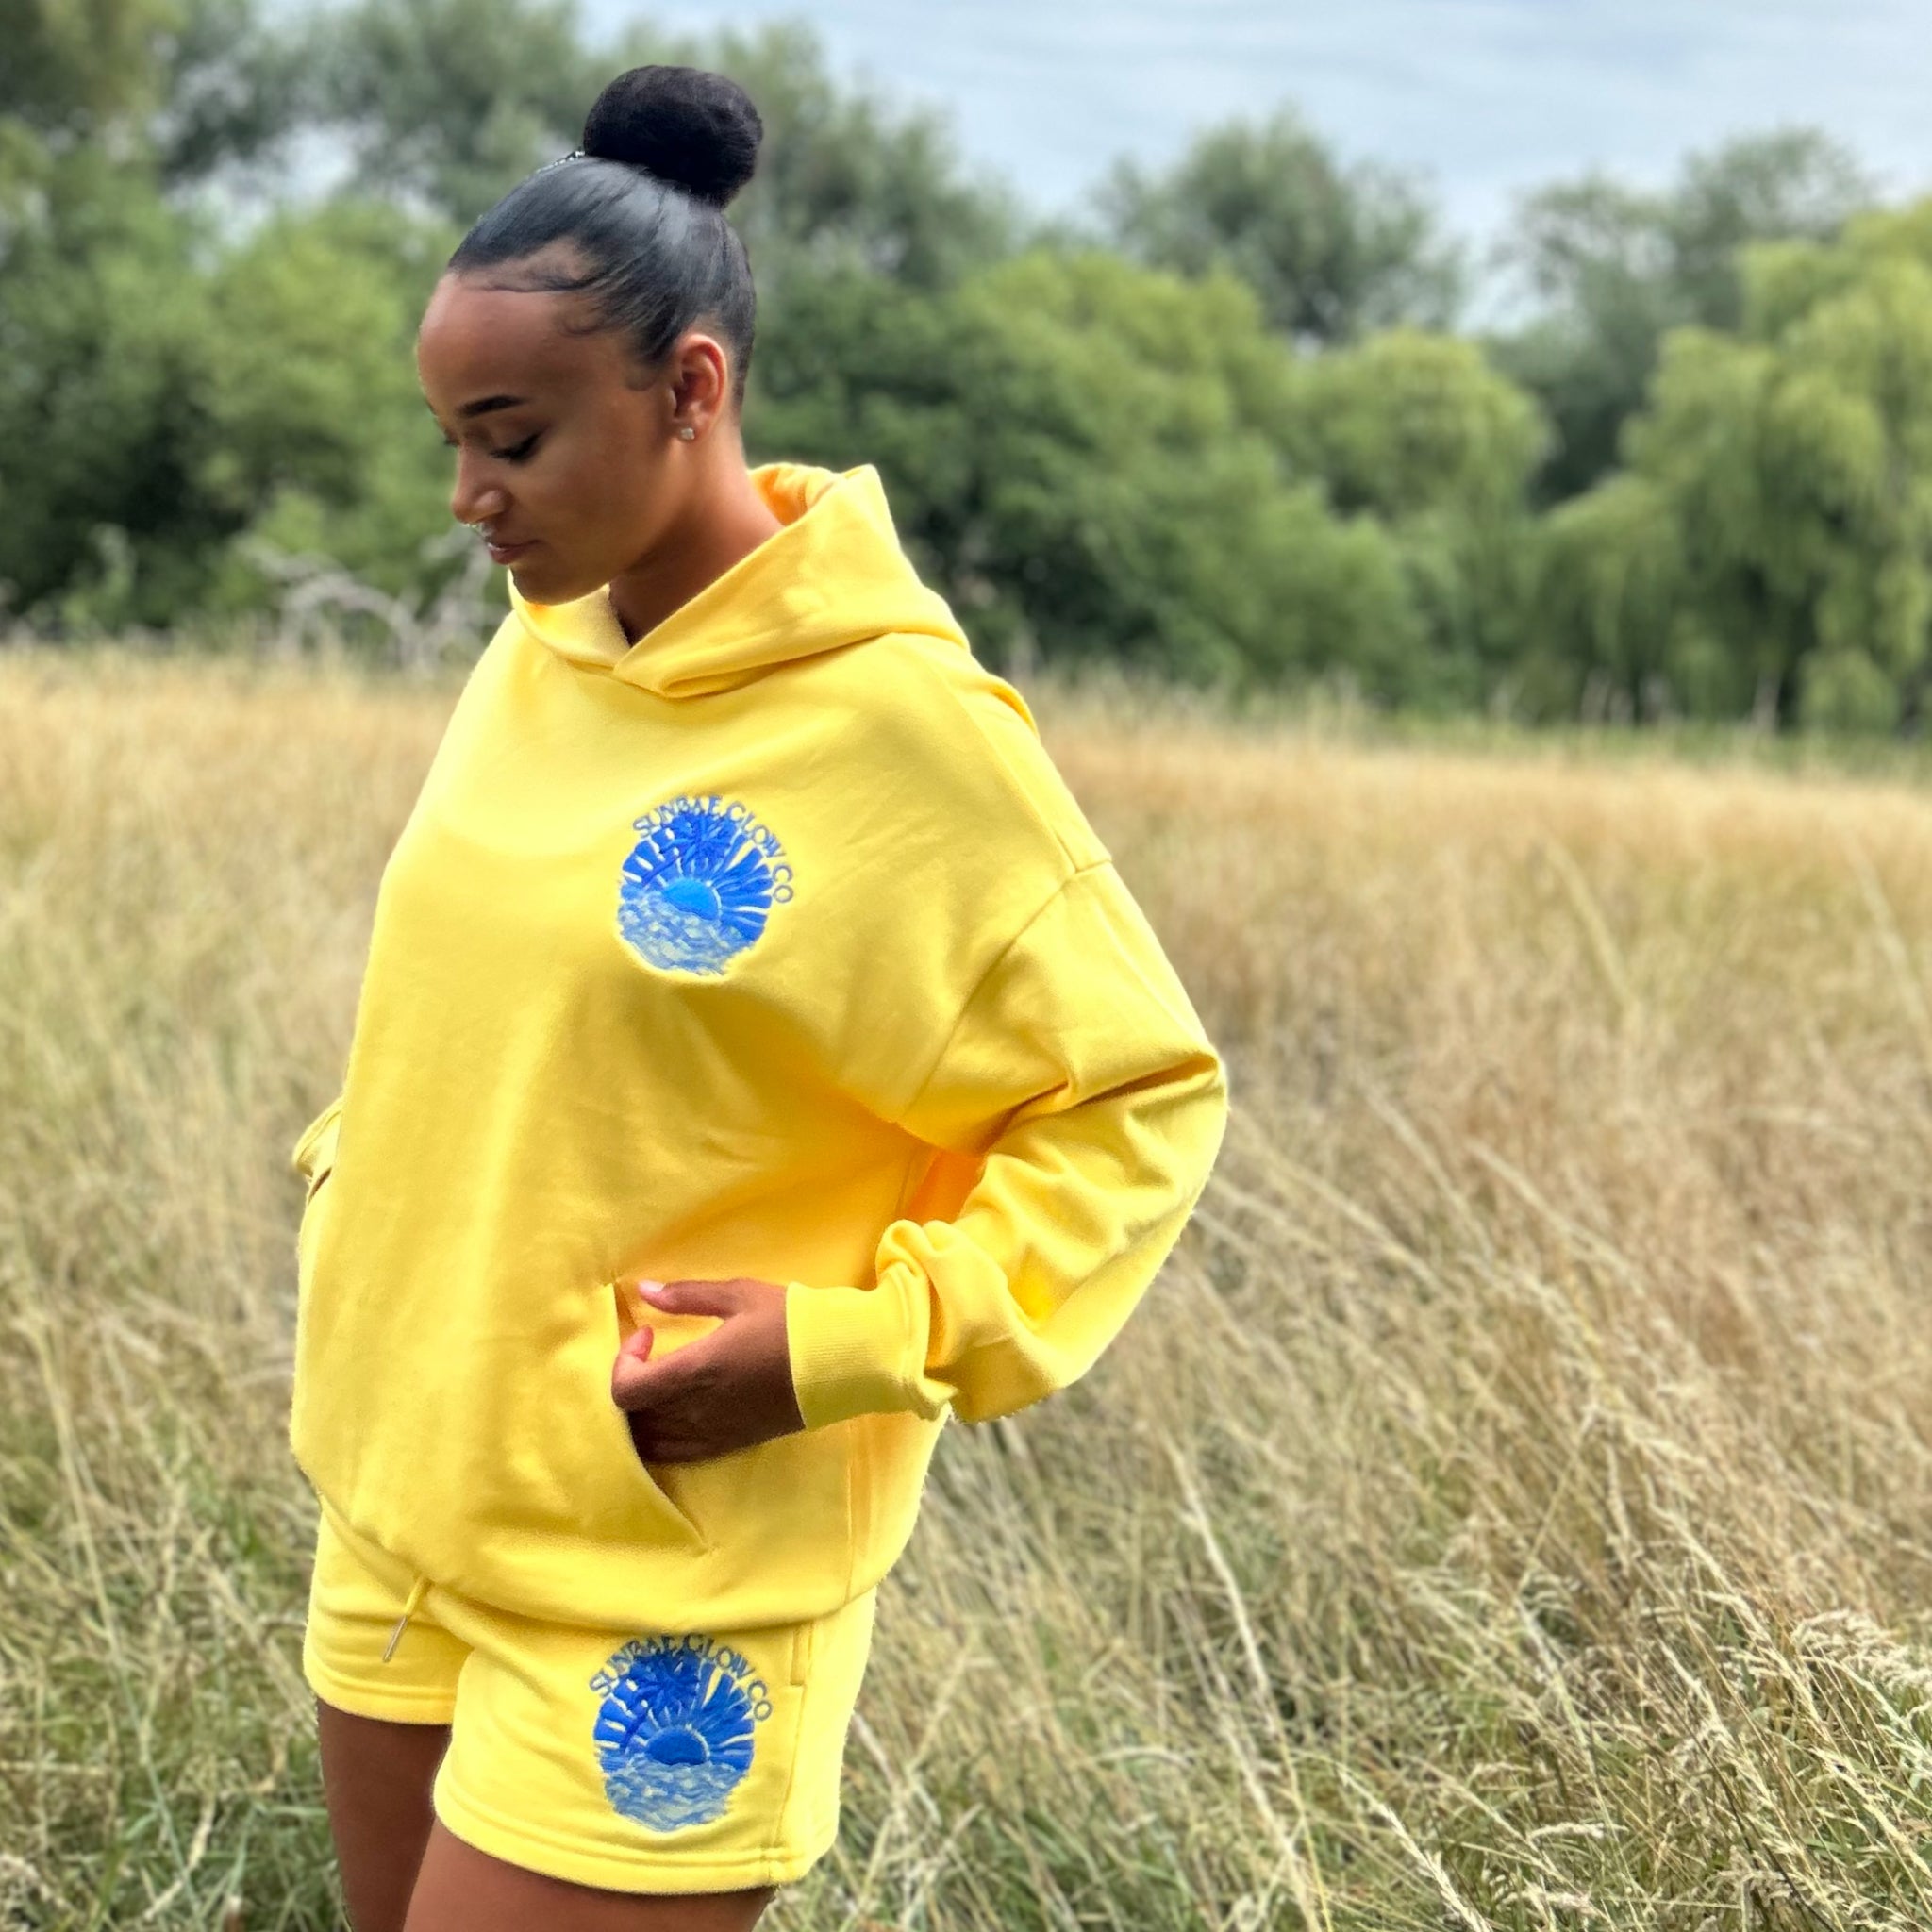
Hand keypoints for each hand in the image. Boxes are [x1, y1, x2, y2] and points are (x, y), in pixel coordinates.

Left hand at [610, 1276, 806, 1462]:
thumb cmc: (790, 1322)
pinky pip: (677, 1454)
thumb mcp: (738, 1296)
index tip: (647, 1335)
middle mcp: (698, 1410)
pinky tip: (672, 1414)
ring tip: (656, 1387)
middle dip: (629, 1385)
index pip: (627, 1390)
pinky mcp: (730, 1445)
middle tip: (647, 1359)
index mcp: (696, 1370)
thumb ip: (687, 1295)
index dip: (623, 1362)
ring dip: (640, 1416)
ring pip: (650, 1442)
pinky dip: (660, 1439)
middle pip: (632, 1419)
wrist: (839, 1362)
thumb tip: (644, 1289)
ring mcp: (713, 1432)